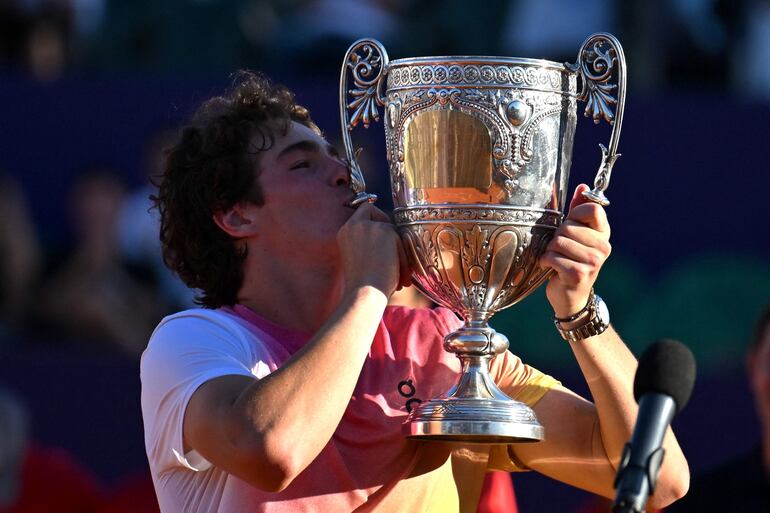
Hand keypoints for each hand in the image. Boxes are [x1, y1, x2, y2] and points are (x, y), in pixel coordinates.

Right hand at [337, 203, 410, 296]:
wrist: (364, 294)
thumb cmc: (363, 286)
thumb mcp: (361, 259)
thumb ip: (370, 243)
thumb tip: (392, 238)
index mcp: (345, 233)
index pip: (364, 210)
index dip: (376, 218)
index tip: (384, 233)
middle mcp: (353, 225)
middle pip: (378, 214)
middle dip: (390, 233)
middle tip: (394, 257)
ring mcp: (369, 226)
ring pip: (393, 230)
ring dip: (398, 253)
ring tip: (397, 276)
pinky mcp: (385, 231)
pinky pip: (402, 240)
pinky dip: (404, 259)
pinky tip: (400, 276)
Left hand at [539, 184, 611, 317]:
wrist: (571, 295)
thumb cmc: (570, 260)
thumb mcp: (575, 234)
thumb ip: (578, 210)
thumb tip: (583, 186)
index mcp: (603, 233)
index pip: (592, 208)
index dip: (574, 214)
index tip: (569, 225)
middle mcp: (603, 247)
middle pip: (569, 226)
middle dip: (556, 237)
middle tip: (560, 249)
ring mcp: (594, 261)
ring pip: (559, 242)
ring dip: (550, 250)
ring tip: (555, 258)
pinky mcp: (580, 274)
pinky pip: (553, 257)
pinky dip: (546, 262)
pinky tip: (551, 268)